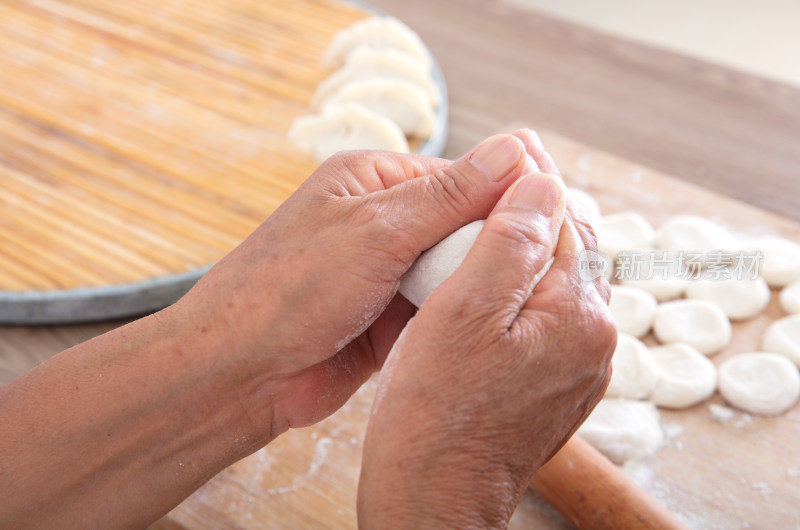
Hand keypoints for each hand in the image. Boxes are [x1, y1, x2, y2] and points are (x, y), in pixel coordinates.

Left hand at [174, 133, 533, 438]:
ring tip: (520, 301)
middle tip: (541, 268)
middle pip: (463, 224)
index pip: (461, 176)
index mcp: (373, 180)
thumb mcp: (376, 231)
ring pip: (456, 269)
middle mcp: (382, 221)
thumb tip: (516, 151)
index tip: (551, 219)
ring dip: (476, 284)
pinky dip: (459, 316)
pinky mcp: (391, 316)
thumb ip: (449, 196)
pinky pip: (441, 309)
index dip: (506, 196)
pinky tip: (488, 328)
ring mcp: (387, 271)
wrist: (242, 373)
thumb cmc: (290, 289)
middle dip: (493, 246)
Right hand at [358, 136, 615, 527]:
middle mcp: (592, 343)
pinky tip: (482, 282)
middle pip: (566, 251)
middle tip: (494, 177)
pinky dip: (516, 291)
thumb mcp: (465, 311)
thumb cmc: (435, 409)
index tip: (508, 146)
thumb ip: (511, 240)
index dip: (531, 182)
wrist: (431, 496)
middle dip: (530, 212)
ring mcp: (575, 369)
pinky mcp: (551, 387)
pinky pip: (540, 320)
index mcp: (580, 316)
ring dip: (521, 250)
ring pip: (552, 285)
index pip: (565, 221)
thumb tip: (541, 179)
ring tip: (482, 222)